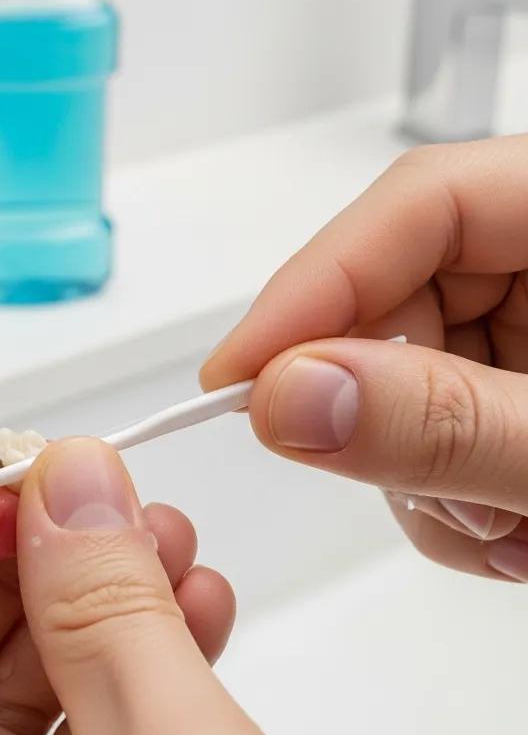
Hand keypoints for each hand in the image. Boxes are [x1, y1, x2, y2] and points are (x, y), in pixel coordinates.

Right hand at [201, 136, 527, 582]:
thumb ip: (446, 421)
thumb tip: (291, 395)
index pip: (417, 204)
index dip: (311, 285)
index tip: (235, 379)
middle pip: (398, 300)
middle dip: (382, 414)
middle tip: (408, 492)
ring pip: (402, 376)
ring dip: (423, 474)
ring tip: (510, 530)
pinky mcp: (516, 382)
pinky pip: (431, 420)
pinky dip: (446, 492)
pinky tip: (511, 525)